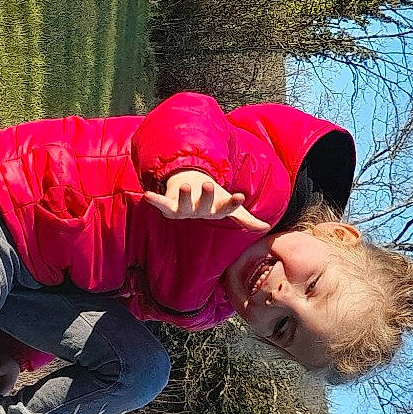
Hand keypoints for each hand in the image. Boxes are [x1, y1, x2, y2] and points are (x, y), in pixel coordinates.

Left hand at [142, 169, 270, 229]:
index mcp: (215, 211)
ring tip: (186, 185)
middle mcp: (199, 212)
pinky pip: (161, 204)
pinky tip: (147, 195)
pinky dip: (154, 201)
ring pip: (184, 205)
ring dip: (184, 196)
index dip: (233, 203)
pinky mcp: (169, 206)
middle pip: (204, 205)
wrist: (191, 198)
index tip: (240, 196)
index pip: (227, 208)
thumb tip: (265, 228)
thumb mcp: (231, 208)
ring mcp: (183, 210)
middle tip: (210, 184)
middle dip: (207, 196)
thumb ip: (246, 219)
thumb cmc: (214, 202)